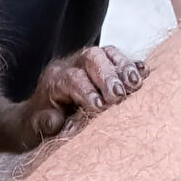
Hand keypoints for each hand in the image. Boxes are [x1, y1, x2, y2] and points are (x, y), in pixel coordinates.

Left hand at [25, 44, 146, 139]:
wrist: (41, 113)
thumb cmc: (41, 123)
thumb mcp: (36, 127)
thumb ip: (44, 123)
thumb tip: (55, 121)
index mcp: (54, 79)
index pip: (71, 78)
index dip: (86, 90)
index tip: (100, 106)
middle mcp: (71, 65)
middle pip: (91, 58)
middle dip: (108, 76)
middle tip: (120, 95)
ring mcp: (89, 62)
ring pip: (107, 53)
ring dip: (124, 67)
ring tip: (136, 83)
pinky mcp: (104, 65)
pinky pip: (118, 58)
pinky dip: (132, 65)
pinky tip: (144, 73)